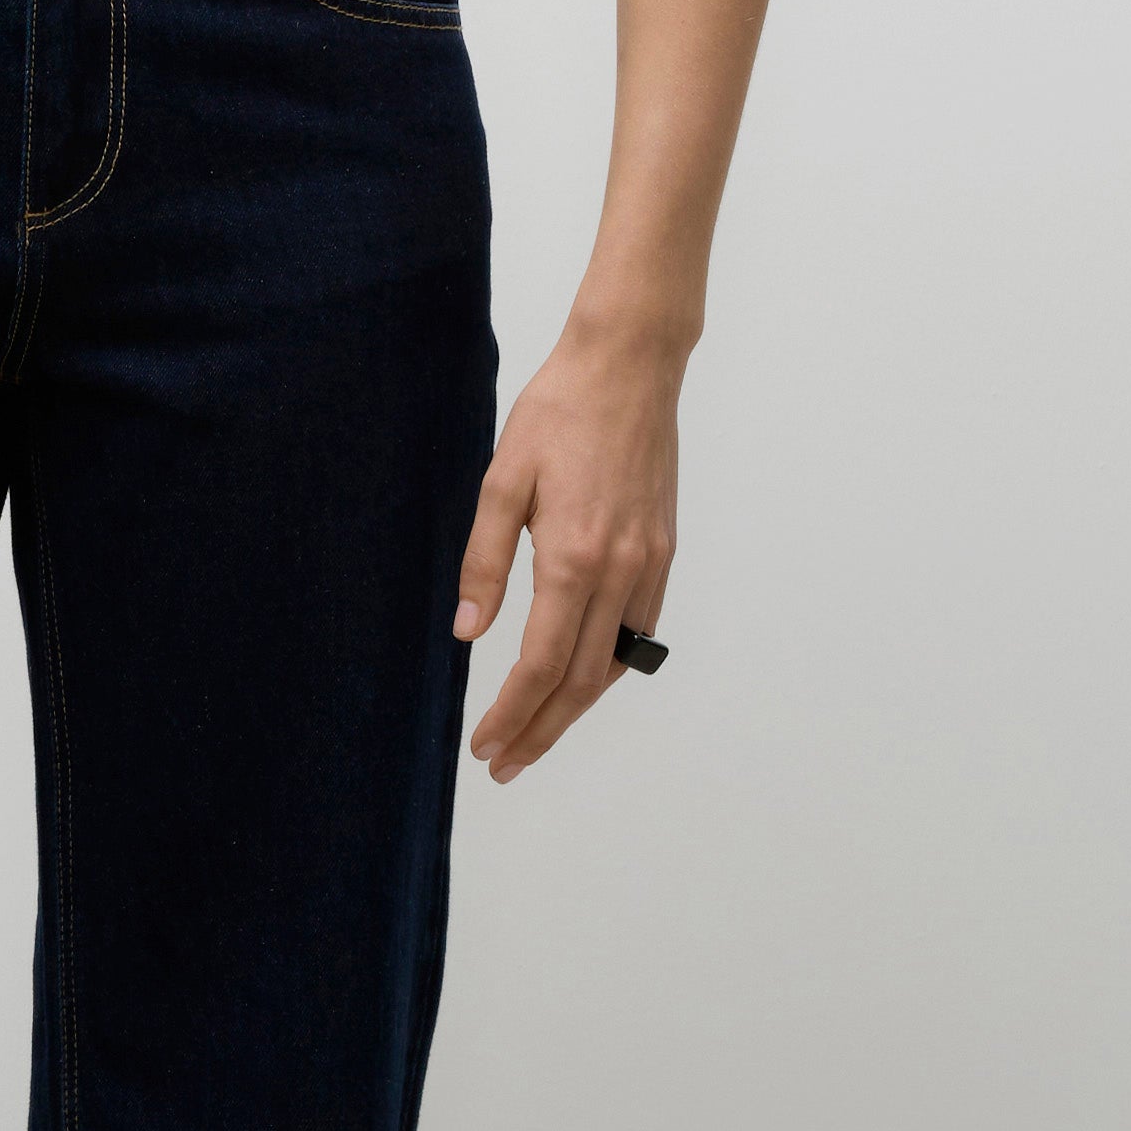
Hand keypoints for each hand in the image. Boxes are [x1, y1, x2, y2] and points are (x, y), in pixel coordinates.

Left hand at [453, 316, 681, 780]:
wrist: (629, 366)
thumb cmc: (558, 412)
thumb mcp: (502, 480)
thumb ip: (484, 562)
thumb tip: (468, 633)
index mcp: (573, 558)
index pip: (541, 664)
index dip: (512, 714)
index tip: (485, 746)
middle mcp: (619, 571)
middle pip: (581, 681)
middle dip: (541, 730)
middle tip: (505, 764)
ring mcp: (649, 563)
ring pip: (616, 663)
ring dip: (575, 708)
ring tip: (537, 734)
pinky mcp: (663, 550)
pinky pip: (639, 629)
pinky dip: (609, 667)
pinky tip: (584, 678)